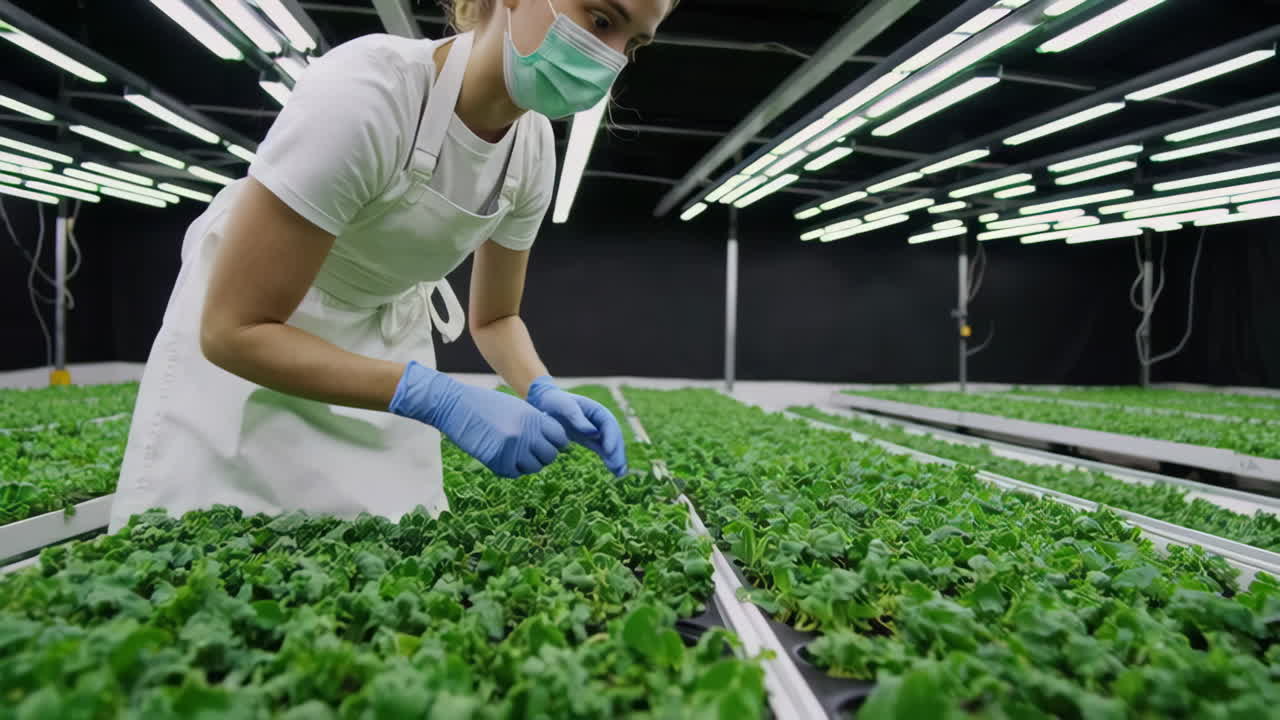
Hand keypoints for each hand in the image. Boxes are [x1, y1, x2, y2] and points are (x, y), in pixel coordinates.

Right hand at [389, 362, 567, 477]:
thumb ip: (536, 423)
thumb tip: (555, 441)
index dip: (556, 443)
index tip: (547, 443)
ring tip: (516, 455)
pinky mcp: (496, 461)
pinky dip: (511, 468)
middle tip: (531, 452)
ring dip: (528, 463)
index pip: (560, 438)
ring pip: (534, 467)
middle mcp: (526, 434)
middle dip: (543, 455)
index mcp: (534, 417)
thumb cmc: (486, 405)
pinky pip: (514, 473)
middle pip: (550, 456)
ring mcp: (512, 449)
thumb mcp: (517, 407)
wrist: (455, 406)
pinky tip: (503, 457)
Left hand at [525, 376, 627, 476]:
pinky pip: (603, 450)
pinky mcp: (592, 440)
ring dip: (616, 458)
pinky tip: (614, 471)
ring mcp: (597, 431)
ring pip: (611, 445)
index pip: (609, 424)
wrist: (545, 404)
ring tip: (620, 473)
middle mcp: (600, 421)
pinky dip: (609, 460)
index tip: (608, 451)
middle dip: (617, 452)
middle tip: (618, 467)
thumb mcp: (565, 407)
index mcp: (597, 410)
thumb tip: (594, 433)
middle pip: (614, 436)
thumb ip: (578, 419)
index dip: (610, 437)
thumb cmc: (555, 403)